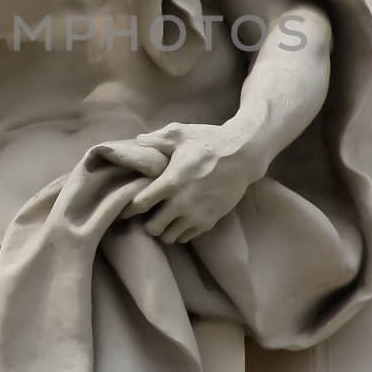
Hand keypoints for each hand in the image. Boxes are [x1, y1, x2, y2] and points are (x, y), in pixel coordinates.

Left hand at [122, 121, 265, 243]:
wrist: (243, 156)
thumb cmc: (209, 142)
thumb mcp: (181, 134)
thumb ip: (156, 139)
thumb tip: (137, 142)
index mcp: (172, 182)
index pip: (141, 204)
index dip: (130, 208)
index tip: (127, 207)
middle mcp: (183, 203)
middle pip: (153, 228)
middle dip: (146, 222)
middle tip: (148, 214)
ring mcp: (197, 215)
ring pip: (169, 237)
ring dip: (163, 229)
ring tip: (163, 218)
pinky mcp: (210, 221)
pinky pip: (187, 237)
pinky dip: (180, 232)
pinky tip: (179, 219)